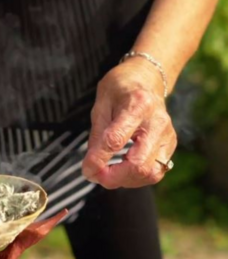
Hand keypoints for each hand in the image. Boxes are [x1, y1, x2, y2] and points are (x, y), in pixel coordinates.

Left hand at [82, 59, 176, 188]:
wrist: (147, 78)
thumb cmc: (120, 89)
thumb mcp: (101, 105)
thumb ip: (96, 137)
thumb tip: (91, 168)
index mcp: (137, 105)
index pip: (116, 140)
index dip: (99, 160)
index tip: (86, 170)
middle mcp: (157, 122)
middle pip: (139, 164)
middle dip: (114, 177)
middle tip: (95, 175)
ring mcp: (168, 135)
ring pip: (150, 173)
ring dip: (125, 180)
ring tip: (107, 173)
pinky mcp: (171, 145)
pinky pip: (155, 172)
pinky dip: (135, 178)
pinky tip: (121, 170)